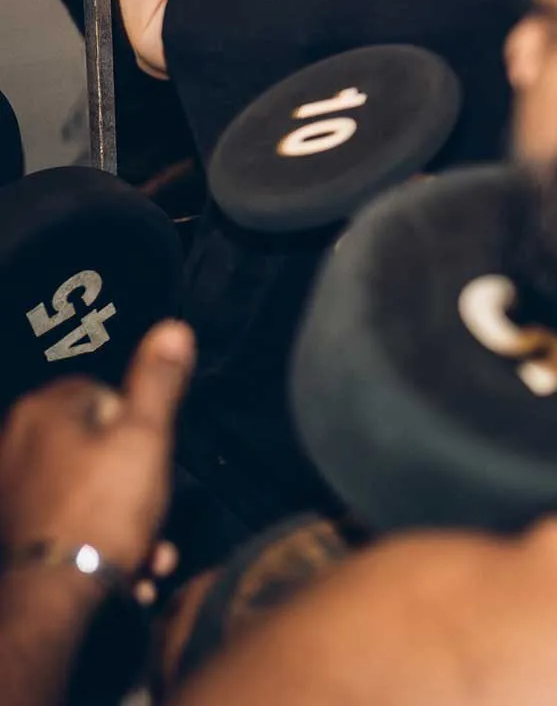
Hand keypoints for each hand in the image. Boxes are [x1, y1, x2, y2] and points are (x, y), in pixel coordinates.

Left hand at [0, 321, 193, 582]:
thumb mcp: (147, 436)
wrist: (55, 596)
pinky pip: (65, 521)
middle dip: (133, 478)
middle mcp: (13, 442)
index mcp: (44, 409)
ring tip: (145, 548)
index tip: (152, 456)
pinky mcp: (10, 528)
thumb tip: (172, 328)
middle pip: (95, 444)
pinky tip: (122, 566)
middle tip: (153, 504)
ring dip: (122, 516)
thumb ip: (158, 381)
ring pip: (84, 488)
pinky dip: (93, 539)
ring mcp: (7, 488)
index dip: (139, 424)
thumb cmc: (103, 509)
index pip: (106, 392)